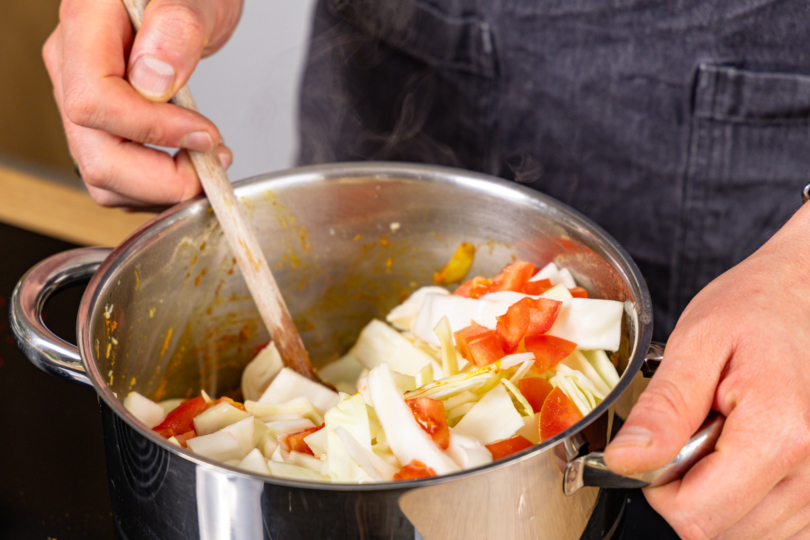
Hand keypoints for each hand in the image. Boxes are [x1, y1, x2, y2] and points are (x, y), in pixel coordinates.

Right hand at [43, 0, 242, 207]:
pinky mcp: (101, 122)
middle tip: (211, 166)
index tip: (204, 136)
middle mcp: (72, 65)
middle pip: (94, 154)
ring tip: (206, 165)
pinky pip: (117, 176)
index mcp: (86, 25)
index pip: (94, 102)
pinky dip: (156, 187)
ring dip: (160, 190)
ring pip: (102, 176)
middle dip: (159, 179)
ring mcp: (82, 97)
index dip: (152, 132)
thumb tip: (153, 79)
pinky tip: (189, 165)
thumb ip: (177, 27)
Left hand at [604, 203, 809, 538]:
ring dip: (718, 495)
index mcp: (781, 431)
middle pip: (721, 531)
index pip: (698, 516)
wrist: (802, 294)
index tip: (658, 448)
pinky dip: (745, 500)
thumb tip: (625, 462)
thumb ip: (663, 409)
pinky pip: (774, 525)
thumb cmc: (753, 309)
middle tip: (693, 432)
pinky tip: (742, 454)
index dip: (660, 490)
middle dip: (688, 492)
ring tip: (722, 434)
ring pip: (748, 534)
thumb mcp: (695, 344)